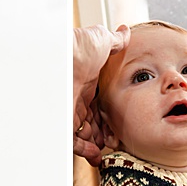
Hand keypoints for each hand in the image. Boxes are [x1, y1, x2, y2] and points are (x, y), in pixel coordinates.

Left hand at [73, 25, 129, 165]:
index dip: (110, 116)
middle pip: (92, 122)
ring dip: (96, 144)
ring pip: (84, 134)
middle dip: (104, 133)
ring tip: (106, 148)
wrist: (62, 58)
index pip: (99, 104)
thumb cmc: (79, 47)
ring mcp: (69, 110)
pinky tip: (95, 154)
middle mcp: (76, 98)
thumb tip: (124, 32)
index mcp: (87, 82)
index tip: (120, 124)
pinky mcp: (64, 122)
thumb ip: (114, 41)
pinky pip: (74, 142)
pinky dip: (85, 150)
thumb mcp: (100, 40)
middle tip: (114, 141)